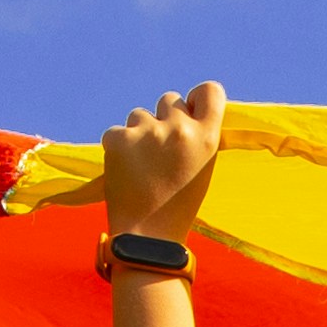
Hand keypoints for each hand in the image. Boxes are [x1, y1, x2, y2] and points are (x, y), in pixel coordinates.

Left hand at [99, 82, 225, 240]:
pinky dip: (118, 147)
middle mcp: (180, 129)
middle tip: (160, 151)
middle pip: (169, 99)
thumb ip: (197, 137)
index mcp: (207, 137)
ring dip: (139, 132)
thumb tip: (186, 111)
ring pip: (139, 114)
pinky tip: (125, 170)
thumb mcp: (203, 168)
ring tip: (141, 165)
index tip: (190, 110)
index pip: (210, 90)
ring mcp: (147, 131)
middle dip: (164, 118)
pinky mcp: (118, 138)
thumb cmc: (178, 205)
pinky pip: (117, 131)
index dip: (197, 98)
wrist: (147, 237)